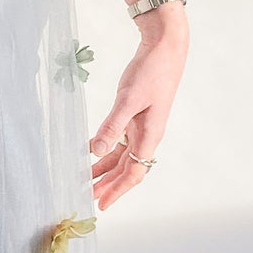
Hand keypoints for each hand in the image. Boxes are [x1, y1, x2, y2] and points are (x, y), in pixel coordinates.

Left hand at [88, 0, 188, 209]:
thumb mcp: (128, 99)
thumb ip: (112, 126)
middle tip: (88, 197)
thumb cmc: (151, 71)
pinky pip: (120, 139)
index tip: (101, 205)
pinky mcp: (135, 115)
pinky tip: (92, 152)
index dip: (117, 191)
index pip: (133, 173)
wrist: (165, 48)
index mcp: (149, 136)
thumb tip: (96, 151)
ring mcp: (142, 125)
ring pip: (122, 155)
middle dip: (108, 184)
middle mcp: (147, 135)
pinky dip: (106, 148)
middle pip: (127, 169)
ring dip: (105, 168)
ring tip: (87, 180)